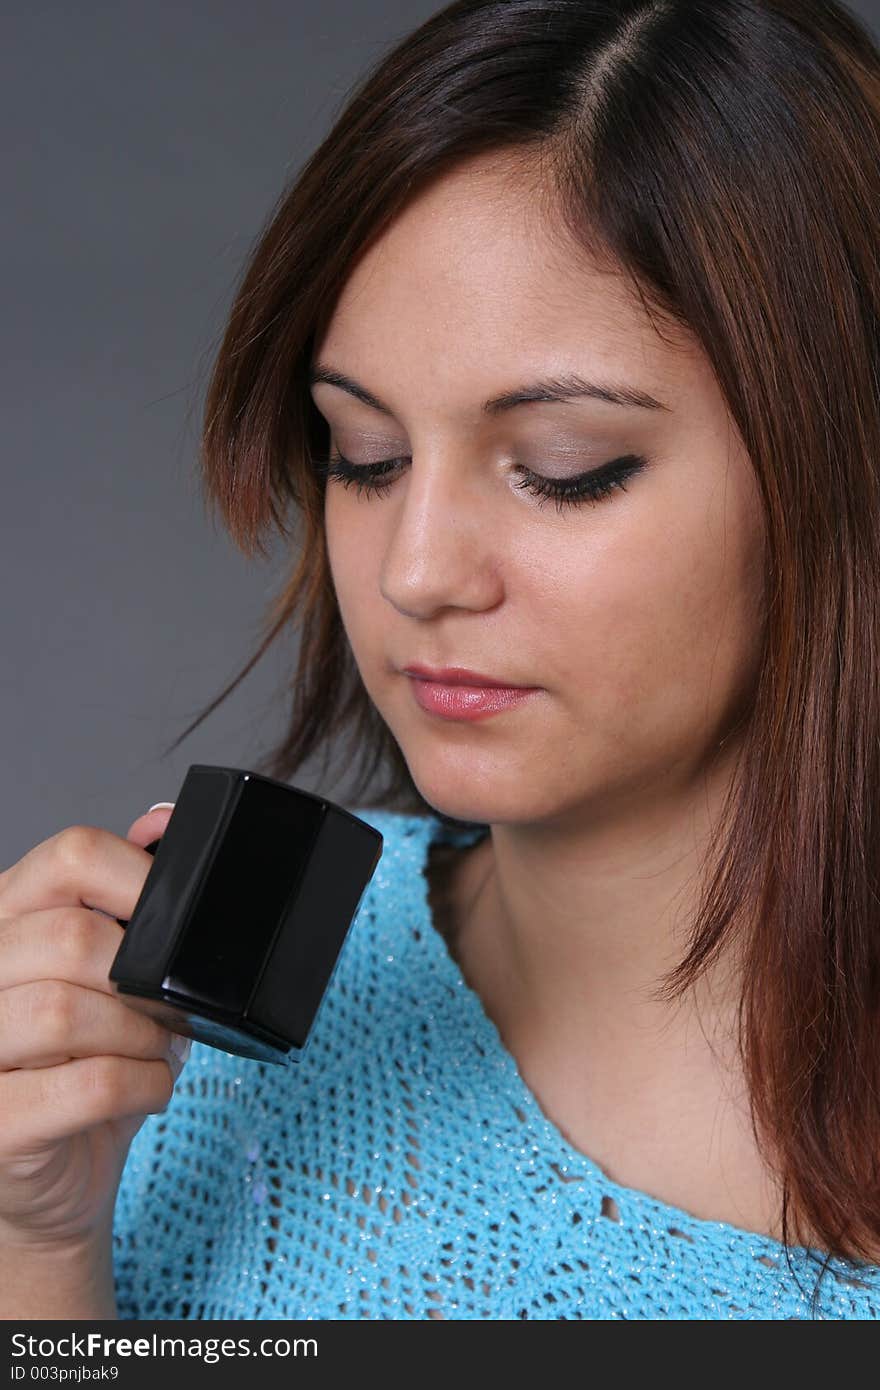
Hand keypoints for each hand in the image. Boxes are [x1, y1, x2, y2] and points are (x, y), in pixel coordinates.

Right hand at [0, 803, 185, 1254]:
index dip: (141, 881)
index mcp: (4, 918)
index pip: (67, 855)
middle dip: (145, 975)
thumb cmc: (79, 1064)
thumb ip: (128, 897)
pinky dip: (142, 1084)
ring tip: (157, 1047)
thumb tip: (160, 820)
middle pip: (70, 936)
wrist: (50, 1178)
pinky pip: (86, 1087)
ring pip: (66, 1011)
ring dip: (142, 1032)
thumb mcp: (108, 971)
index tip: (180, 923)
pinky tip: (148, 1088)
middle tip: (170, 1006)